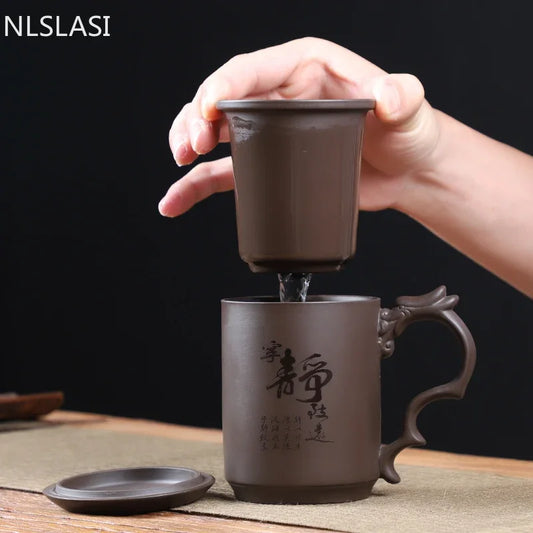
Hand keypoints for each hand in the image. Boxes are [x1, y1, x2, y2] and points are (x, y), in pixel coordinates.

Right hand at [160, 37, 439, 216]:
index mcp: (305, 68)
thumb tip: (386, 96)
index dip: (222, 87)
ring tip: (179, 162)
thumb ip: (401, 96)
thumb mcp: (409, 108)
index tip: (207, 111)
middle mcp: (281, 96)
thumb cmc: (407, 133)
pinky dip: (198, 184)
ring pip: (215, 133)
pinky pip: (225, 172)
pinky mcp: (270, 166)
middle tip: (191, 145)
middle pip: (223, 99)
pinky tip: (177, 198)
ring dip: (187, 143)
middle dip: (196, 118)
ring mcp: (271, 133)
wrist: (407, 172)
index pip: (252, 70)